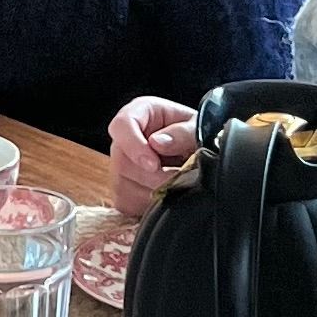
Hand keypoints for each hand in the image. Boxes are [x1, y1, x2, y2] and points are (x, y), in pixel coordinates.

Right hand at [107, 95, 197, 215]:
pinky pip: (127, 203)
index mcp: (139, 113)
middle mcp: (124, 139)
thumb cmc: (194, 134)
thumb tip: (157, 143)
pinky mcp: (122, 190)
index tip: (154, 164)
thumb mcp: (196, 127)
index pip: (122, 125)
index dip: (134, 146)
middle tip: (178, 178)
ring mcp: (119, 166)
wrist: (197, 154)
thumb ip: (182, 132)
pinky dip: (148, 204)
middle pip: (122, 162)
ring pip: (123, 186)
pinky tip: (166, 194)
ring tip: (177, 183)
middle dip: (152, 176)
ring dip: (153, 191)